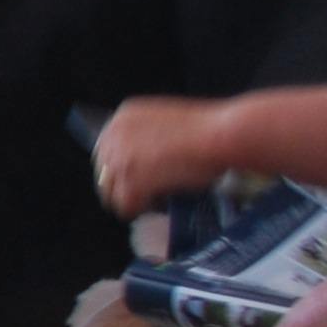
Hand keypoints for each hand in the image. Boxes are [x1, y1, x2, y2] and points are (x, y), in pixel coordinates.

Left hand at [92, 98, 237, 212]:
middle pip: (103, 170)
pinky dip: (139, 210)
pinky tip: (155, 207)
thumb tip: (142, 161)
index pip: (106, 148)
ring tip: (150, 203)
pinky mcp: (130, 182)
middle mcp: (114, 134)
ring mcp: (119, 159)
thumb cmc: (210, 129)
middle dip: (121, 184)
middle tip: (142, 195)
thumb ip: (147, 137)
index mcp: (123, 116)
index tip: (133, 178)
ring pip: (110, 191)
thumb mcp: (168, 123)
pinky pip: (125, 206)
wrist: (223, 135)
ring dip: (129, 199)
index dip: (120, 167)